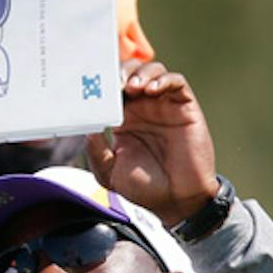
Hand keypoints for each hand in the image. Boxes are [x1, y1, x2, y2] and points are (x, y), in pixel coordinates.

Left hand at [85, 61, 217, 227]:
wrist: (176, 201)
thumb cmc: (144, 188)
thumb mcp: (108, 172)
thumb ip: (95, 152)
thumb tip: (87, 127)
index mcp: (122, 119)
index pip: (110, 89)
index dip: (100, 82)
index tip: (89, 82)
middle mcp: (142, 109)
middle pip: (129, 72)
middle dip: (118, 71)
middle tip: (111, 81)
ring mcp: (164, 106)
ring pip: (153, 71)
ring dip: (140, 73)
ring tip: (131, 87)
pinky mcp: (185, 108)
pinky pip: (177, 82)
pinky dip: (164, 79)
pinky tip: (151, 89)